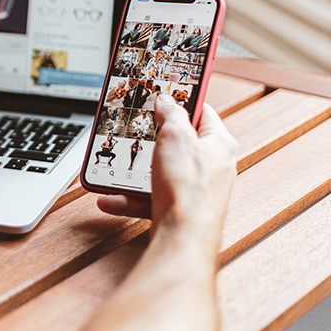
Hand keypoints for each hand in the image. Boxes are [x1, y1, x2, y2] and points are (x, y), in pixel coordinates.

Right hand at [97, 94, 236, 240]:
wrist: (183, 236)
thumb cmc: (189, 188)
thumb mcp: (176, 136)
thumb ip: (171, 114)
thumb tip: (166, 101)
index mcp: (219, 144)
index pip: (202, 112)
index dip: (182, 101)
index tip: (165, 94)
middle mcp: (211, 166)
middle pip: (177, 142)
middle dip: (152, 138)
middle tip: (136, 129)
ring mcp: (193, 189)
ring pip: (159, 171)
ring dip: (135, 170)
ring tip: (117, 165)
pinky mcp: (177, 207)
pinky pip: (149, 196)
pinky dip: (128, 196)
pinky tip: (111, 196)